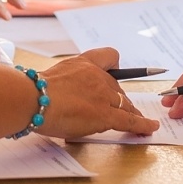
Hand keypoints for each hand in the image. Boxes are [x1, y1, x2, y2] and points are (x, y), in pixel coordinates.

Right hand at [34, 47, 159, 139]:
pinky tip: (151, 127)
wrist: (32, 99)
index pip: (109, 56)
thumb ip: (61, 84)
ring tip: (137, 121)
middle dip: (118, 100)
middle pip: (117, 88)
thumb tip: (61, 99)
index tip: (115, 74)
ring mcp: (103, 95)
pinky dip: (142, 124)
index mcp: (82, 63)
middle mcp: (97, 76)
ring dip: (130, 112)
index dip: (114, 68)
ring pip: (124, 104)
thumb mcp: (49, 77)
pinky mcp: (105, 115)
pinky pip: (129, 120)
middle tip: (117, 111)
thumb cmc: (33, 93)